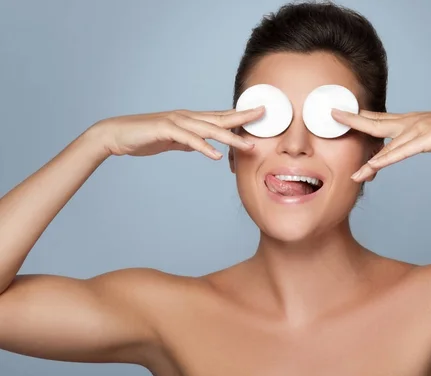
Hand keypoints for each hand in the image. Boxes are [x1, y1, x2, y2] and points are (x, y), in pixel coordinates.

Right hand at [90, 107, 264, 158]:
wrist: (117, 134)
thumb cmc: (145, 137)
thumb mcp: (172, 140)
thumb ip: (188, 141)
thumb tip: (202, 146)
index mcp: (190, 119)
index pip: (220, 117)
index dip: (240, 116)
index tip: (259, 115)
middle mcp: (187, 117)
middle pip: (220, 118)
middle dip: (243, 117)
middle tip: (263, 115)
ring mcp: (177, 122)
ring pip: (209, 129)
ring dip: (230, 138)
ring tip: (248, 145)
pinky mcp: (165, 130)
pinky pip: (189, 140)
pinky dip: (204, 147)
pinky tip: (216, 155)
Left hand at [331, 108, 430, 181]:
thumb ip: (418, 137)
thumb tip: (408, 143)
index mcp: (411, 119)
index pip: (379, 118)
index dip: (360, 117)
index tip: (343, 115)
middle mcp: (410, 121)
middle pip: (374, 121)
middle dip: (351, 119)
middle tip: (331, 115)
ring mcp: (417, 129)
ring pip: (384, 140)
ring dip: (364, 152)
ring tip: (345, 157)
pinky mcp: (427, 139)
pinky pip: (400, 152)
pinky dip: (384, 160)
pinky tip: (371, 166)